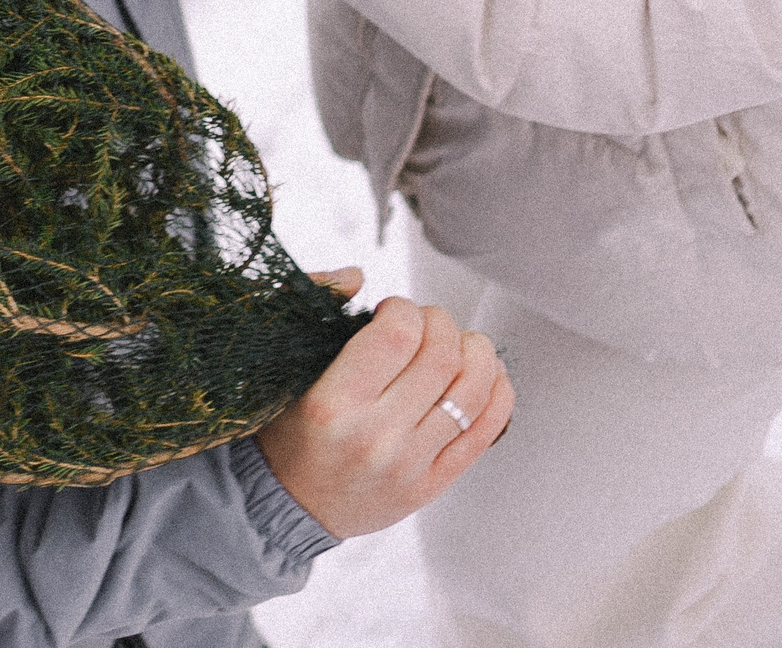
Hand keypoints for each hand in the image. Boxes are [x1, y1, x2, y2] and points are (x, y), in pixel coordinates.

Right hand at [255, 292, 514, 539]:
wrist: (288, 505)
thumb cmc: (284, 433)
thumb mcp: (283, 368)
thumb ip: (314, 312)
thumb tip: (357, 275)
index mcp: (332, 403)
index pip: (396, 335)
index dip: (404, 308)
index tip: (392, 310)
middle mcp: (375, 435)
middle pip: (442, 356)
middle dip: (441, 323)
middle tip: (425, 322)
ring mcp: (409, 464)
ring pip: (472, 390)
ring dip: (477, 351)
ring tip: (459, 343)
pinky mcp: (432, 484)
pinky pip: (485, 432)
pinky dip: (498, 393)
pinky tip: (487, 374)